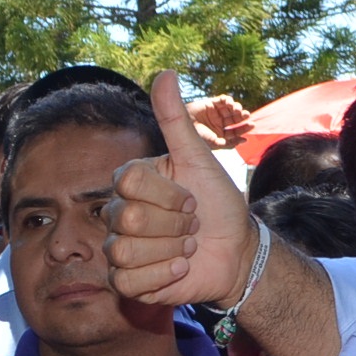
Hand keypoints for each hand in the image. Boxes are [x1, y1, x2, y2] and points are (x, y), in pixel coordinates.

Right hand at [106, 72, 254, 306]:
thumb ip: (176, 120)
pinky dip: (163, 276)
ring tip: (187, 248)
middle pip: (131, 220)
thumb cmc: (218, 204)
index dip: (171, 194)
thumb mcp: (200, 160)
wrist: (237, 250)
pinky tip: (180, 268)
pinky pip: (127, 281)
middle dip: (176, 225)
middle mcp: (118, 214)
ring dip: (171, 251)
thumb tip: (165, 72)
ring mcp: (118, 249)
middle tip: (192, 226)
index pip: (130, 183)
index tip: (192, 198)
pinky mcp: (126, 282)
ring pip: (126, 251)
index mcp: (130, 182)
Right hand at [184, 94, 255, 148]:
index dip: (244, 128)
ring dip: (236, 108)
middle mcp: (219, 124)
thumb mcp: (213, 143)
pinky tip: (229, 102)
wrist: (181, 127)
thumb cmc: (196, 138)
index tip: (251, 125)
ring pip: (230, 109)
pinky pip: (222, 100)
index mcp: (221, 134)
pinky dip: (227, 100)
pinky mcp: (211, 104)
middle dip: (242, 117)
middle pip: (235, 119)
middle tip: (247, 115)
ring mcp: (215, 113)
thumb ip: (228, 144)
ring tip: (237, 109)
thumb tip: (244, 141)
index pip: (236, 131)